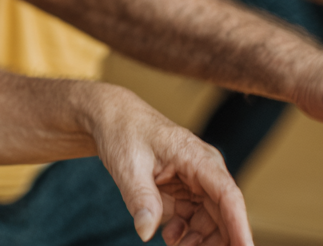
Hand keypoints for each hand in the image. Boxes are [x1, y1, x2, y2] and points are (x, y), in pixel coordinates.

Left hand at [86, 85, 252, 245]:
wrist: (110, 115)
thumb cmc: (122, 131)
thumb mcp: (128, 164)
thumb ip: (140, 198)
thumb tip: (146, 232)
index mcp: (196, 157)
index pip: (227, 196)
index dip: (240, 227)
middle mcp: (204, 169)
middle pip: (224, 215)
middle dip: (216, 242)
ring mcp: (195, 180)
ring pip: (212, 221)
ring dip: (199, 241)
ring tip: (175, 244)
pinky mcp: (184, 189)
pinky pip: (195, 218)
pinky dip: (186, 233)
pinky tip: (170, 236)